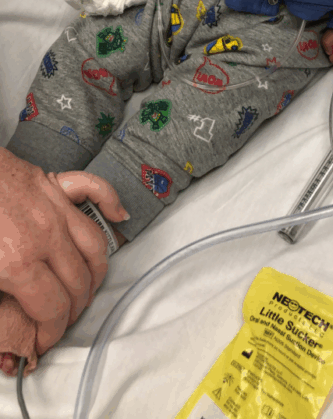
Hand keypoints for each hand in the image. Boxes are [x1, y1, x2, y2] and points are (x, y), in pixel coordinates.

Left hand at [0, 152, 128, 362]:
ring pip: (94, 246)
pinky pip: (94, 190)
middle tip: (57, 322)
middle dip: (71, 312)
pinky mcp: (52, 184)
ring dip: (95, 273)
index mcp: (19, 264)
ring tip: (83, 289)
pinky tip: (119, 216)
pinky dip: (111, 201)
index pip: (53, 309)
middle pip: (78, 283)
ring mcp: (53, 207)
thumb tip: (4, 349)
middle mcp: (45, 236)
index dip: (50, 334)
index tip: (42, 342)